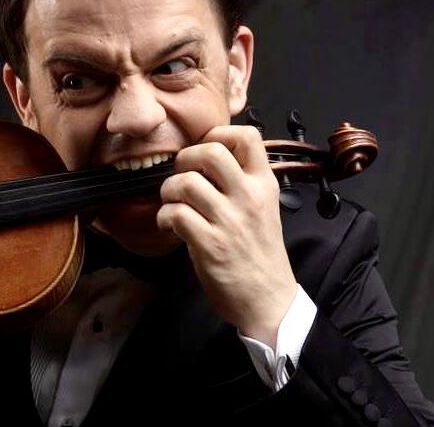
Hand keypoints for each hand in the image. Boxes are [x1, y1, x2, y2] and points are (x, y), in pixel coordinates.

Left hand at [157, 125, 296, 347]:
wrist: (268, 300)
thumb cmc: (259, 253)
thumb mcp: (263, 208)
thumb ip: (240, 182)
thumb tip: (202, 157)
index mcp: (264, 184)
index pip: (248, 136)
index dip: (219, 133)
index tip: (205, 149)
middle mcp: (249, 198)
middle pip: (210, 151)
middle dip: (185, 158)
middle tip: (182, 175)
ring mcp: (229, 221)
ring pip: (186, 182)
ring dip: (169, 190)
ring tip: (173, 203)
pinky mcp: (210, 245)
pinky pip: (176, 214)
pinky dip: (165, 217)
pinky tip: (171, 225)